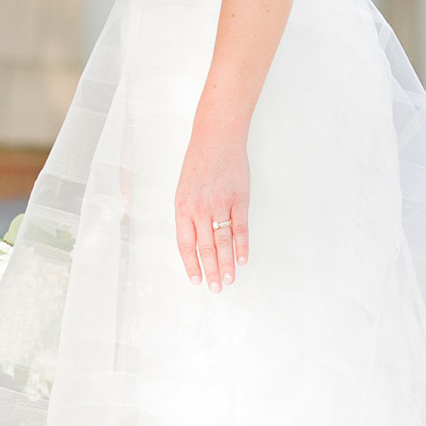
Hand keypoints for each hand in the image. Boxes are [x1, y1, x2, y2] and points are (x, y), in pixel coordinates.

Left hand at [175, 123, 249, 290]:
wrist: (217, 137)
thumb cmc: (200, 160)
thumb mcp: (184, 187)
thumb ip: (188, 213)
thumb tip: (194, 239)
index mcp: (183, 207)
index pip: (185, 244)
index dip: (191, 264)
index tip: (196, 280)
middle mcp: (200, 209)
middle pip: (205, 248)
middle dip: (210, 271)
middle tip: (216, 288)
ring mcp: (220, 205)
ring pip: (223, 242)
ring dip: (226, 264)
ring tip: (229, 280)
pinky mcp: (239, 199)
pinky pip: (240, 228)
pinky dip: (242, 246)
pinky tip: (242, 259)